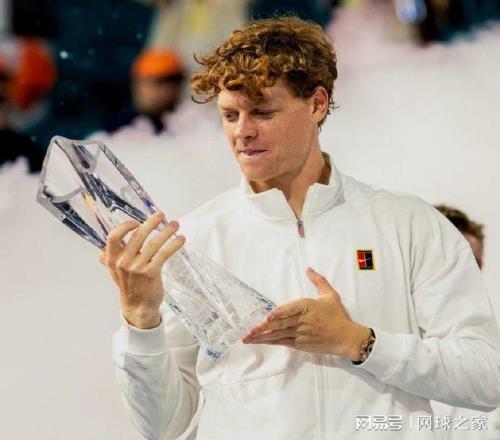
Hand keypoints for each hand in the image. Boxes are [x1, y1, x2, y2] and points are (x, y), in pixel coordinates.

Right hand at [99, 211, 184, 328]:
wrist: (138, 306)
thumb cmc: (128, 285)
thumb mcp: (114, 272)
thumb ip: (108, 260)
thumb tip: (101, 250)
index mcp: (112, 259)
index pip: (113, 237)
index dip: (124, 226)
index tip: (137, 221)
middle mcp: (122, 262)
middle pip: (138, 235)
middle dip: (152, 222)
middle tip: (162, 214)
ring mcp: (136, 268)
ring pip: (154, 243)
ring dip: (166, 231)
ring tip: (175, 224)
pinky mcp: (151, 273)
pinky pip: (164, 254)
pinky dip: (174, 244)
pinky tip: (181, 239)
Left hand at [242, 268, 370, 360]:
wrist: (346, 338)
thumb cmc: (338, 316)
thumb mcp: (330, 295)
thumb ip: (318, 281)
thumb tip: (308, 269)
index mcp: (307, 307)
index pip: (291, 310)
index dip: (279, 314)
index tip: (268, 317)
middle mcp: (302, 321)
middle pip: (280, 324)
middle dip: (263, 328)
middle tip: (249, 330)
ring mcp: (300, 334)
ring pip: (278, 335)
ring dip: (262, 336)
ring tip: (248, 337)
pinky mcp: (299, 344)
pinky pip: (282, 342)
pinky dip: (270, 342)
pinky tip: (259, 341)